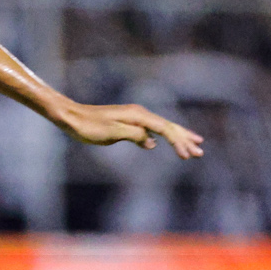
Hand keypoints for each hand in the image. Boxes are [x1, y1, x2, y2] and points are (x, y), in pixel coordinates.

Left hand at [51, 100, 204, 157]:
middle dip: (184, 139)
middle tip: (200, 152)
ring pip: (160, 127)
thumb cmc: (88, 126)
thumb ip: (133, 136)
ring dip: (176, 137)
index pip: (164, 129)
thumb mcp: (111, 133)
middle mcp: (138, 114)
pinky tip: (162, 143)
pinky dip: (160, 136)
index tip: (188, 156)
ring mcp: (133, 117)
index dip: (178, 142)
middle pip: (167, 126)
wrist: (70, 116)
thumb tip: (152, 142)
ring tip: (191, 146)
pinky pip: (150, 130)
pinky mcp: (127, 123)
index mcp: (137, 116)